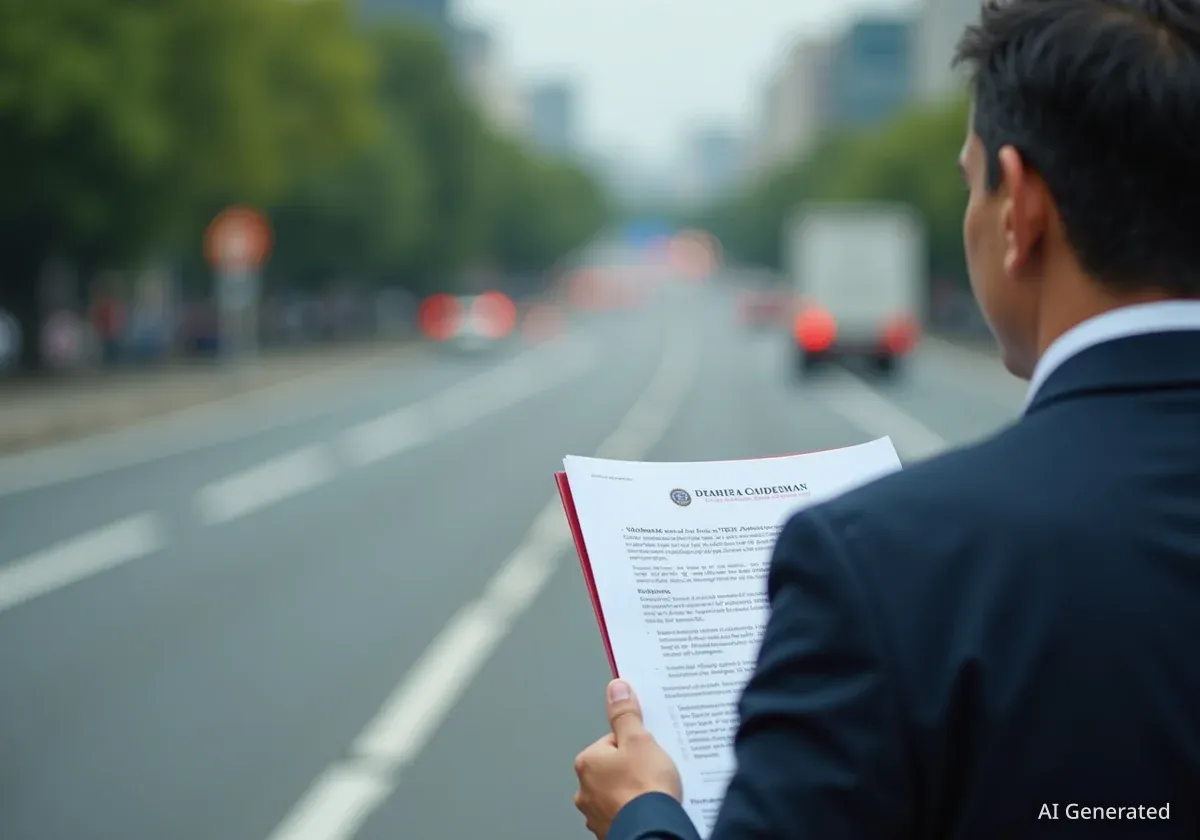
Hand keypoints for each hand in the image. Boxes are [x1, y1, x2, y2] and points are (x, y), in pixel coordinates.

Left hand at [573, 679, 682, 838]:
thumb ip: (626, 714)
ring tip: (653, 793)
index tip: (647, 751)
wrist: (653, 833)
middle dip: (634, 768)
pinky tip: (649, 809)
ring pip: (619, 791)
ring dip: (635, 791)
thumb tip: (616, 689)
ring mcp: (596, 813)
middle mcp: (585, 789)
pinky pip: (624, 812)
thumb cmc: (645, 790)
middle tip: (652, 773)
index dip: (635, 744)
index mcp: (588, 762)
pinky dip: (636, 810)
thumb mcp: (639, 740)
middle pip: (615, 767)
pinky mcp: (610, 829)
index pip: (613, 742)